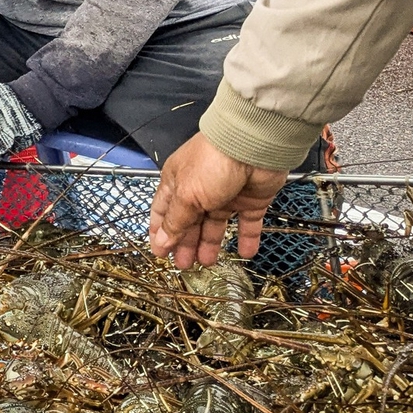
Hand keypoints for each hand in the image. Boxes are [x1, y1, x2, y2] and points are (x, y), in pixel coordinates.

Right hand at [149, 132, 291, 267]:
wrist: (252, 147)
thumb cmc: (211, 164)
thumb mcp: (186, 195)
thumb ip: (175, 222)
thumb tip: (161, 242)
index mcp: (177, 183)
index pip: (164, 212)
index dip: (161, 233)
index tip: (160, 253)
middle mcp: (200, 190)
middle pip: (190, 222)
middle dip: (185, 244)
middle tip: (184, 265)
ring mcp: (226, 196)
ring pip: (216, 225)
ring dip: (211, 244)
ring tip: (208, 264)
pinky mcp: (251, 201)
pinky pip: (248, 224)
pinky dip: (247, 239)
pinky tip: (244, 254)